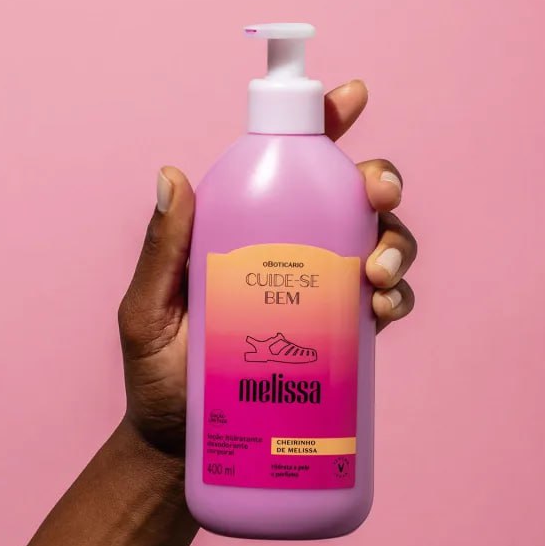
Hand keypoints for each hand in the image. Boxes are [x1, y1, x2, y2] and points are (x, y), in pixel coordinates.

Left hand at [118, 80, 416, 451]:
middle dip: (378, 181)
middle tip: (376, 195)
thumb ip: (161, 251)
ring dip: (395, 241)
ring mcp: (320, 294)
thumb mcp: (147, 311)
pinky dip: (397, 295)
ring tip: (377, 272)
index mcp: (246, 231)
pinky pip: (385, 303)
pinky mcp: (341, 337)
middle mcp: (291, 252)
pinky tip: (383, 306)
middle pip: (349, 197)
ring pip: (379, 244)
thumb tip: (171, 175)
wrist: (184, 447)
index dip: (324, 124)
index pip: (287, 165)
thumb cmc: (159, 376)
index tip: (351, 97)